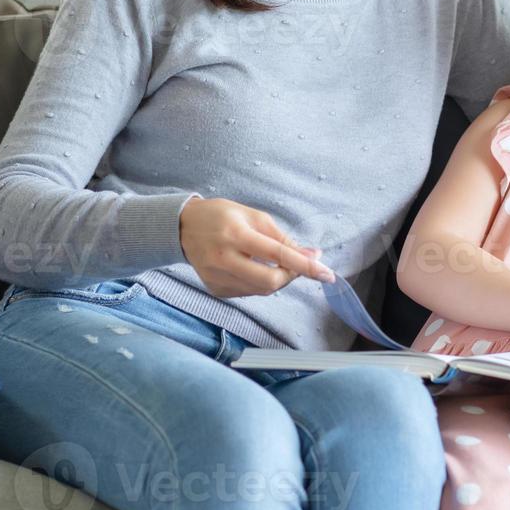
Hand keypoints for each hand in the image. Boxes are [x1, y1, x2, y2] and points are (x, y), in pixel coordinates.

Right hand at [179, 197, 333, 298]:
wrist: (183, 227)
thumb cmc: (222, 216)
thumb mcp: (254, 217)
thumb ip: (282, 238)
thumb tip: (312, 256)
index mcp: (236, 235)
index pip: (278, 254)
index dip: (305, 266)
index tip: (327, 273)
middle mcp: (224, 259)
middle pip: (271, 281)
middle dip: (291, 276)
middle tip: (298, 264)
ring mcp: (217, 277)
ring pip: (262, 290)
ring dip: (277, 279)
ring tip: (273, 262)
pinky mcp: (215, 289)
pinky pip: (249, 293)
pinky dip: (260, 283)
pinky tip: (252, 267)